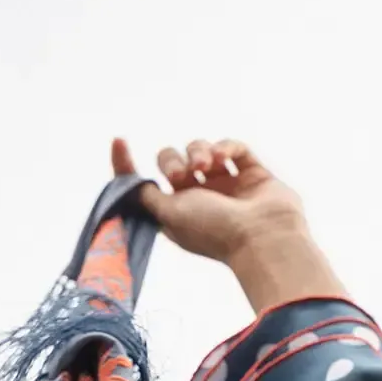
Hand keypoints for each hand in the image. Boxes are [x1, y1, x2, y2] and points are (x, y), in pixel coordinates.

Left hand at [111, 136, 306, 264]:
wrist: (263, 238)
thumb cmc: (213, 231)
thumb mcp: (167, 215)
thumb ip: (145, 196)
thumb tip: (128, 182)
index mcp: (175, 212)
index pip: (145, 184)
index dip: (129, 165)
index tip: (118, 142)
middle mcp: (199, 198)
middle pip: (173, 161)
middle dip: (172, 160)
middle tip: (181, 175)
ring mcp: (226, 185)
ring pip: (201, 150)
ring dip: (197, 152)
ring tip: (205, 165)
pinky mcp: (253, 173)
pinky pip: (234, 148)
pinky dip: (225, 146)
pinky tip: (222, 156)